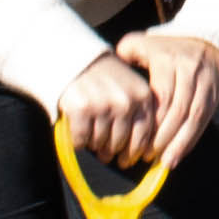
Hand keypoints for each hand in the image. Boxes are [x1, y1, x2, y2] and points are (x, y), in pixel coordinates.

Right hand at [58, 50, 155, 164]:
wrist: (74, 58)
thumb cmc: (103, 77)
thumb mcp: (130, 88)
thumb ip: (138, 114)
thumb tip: (137, 154)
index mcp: (143, 97)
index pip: (144, 136)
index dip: (135, 152)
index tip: (128, 159)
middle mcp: (126, 102)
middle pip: (121, 144)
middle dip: (112, 150)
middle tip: (106, 153)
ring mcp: (104, 106)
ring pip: (101, 144)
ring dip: (95, 145)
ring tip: (92, 137)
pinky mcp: (82, 110)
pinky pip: (81, 141)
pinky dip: (78, 142)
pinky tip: (77, 133)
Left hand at [116, 27, 218, 165]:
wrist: (208, 41)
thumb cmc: (167, 48)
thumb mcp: (144, 43)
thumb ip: (125, 53)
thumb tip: (107, 73)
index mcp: (169, 61)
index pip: (161, 97)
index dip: (149, 121)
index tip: (135, 138)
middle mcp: (190, 73)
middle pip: (177, 111)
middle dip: (161, 137)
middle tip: (143, 156)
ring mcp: (205, 85)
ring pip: (192, 119)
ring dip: (177, 144)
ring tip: (162, 162)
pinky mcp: (214, 97)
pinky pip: (202, 123)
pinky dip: (189, 142)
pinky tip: (177, 157)